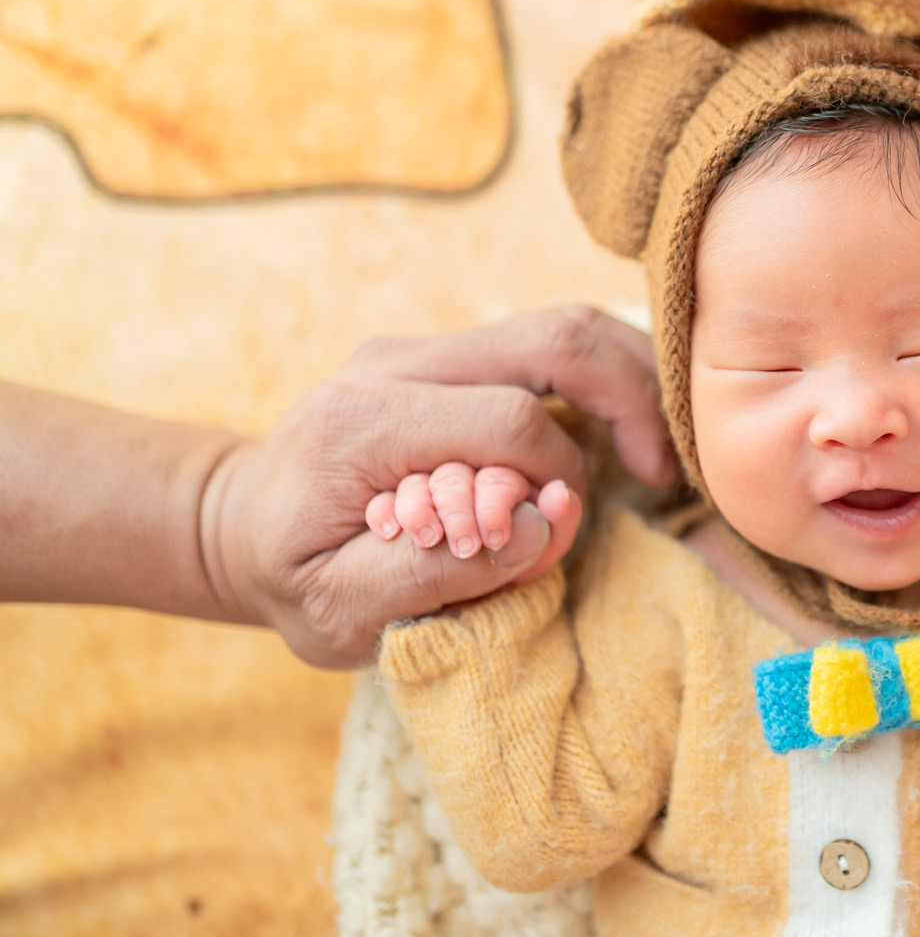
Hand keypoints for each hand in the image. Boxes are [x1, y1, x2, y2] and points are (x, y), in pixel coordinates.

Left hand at [204, 306, 675, 666]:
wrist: (237, 524)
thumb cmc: (291, 578)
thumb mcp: (336, 610)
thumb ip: (431, 575)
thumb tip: (540, 526)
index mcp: (365, 418)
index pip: (511, 420)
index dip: (563, 478)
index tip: (560, 530)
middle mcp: (399, 360)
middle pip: (555, 338)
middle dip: (634, 397)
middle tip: (665, 468)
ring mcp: (425, 348)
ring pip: (563, 326)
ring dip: (631, 379)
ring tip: (659, 447)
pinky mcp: (451, 354)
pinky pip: (548, 344)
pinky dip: (606, 378)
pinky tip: (628, 426)